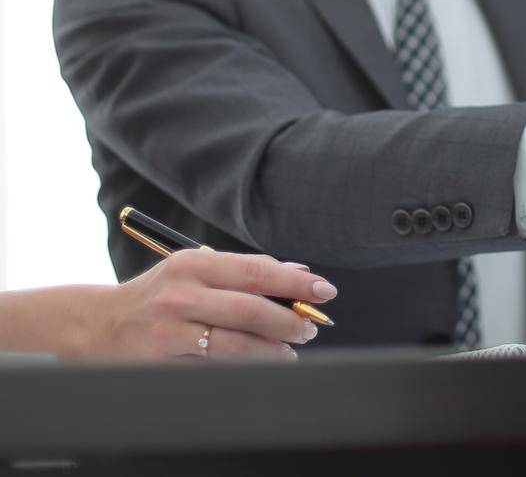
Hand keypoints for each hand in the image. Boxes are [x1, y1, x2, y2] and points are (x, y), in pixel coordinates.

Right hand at [78, 249, 336, 360]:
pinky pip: (213, 364)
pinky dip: (243, 364)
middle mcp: (181, 293)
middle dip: (288, 319)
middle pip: (248, 307)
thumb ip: (243, 270)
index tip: (324, 289)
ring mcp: (170, 327)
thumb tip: (298, 271)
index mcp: (195, 263)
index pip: (256, 270)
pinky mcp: (162, 357)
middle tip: (310, 326)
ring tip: (292, 349)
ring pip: (233, 341)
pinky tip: (262, 362)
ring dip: (271, 348)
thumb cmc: (160, 294)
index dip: (295, 281)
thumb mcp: (196, 270)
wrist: (98, 323)